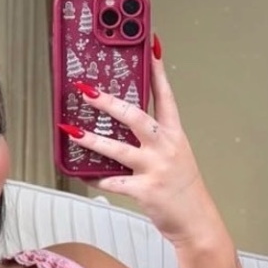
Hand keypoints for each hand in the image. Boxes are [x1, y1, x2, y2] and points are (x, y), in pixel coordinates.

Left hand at [60, 43, 218, 245]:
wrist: (196, 221)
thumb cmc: (183, 188)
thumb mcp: (176, 155)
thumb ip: (155, 138)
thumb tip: (125, 120)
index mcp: (175, 134)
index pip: (165, 95)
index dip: (157, 70)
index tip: (150, 46)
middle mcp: (165, 147)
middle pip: (135, 116)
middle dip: (108, 102)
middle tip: (86, 91)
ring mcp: (155, 169)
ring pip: (117, 149)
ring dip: (91, 139)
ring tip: (71, 130)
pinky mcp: (145, 190)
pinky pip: (112, 182)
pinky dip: (94, 178)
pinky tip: (80, 173)